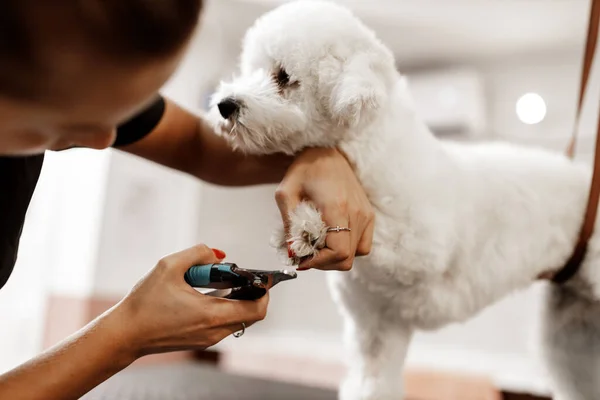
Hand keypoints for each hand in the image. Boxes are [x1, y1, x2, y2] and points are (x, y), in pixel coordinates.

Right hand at [109, 244, 267, 358]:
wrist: (125, 334)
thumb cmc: (144, 302)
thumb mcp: (169, 266)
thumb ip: (198, 253)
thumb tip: (218, 255)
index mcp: (211, 314)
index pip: (256, 309)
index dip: (265, 292)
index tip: (261, 278)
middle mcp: (214, 331)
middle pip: (251, 315)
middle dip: (250, 293)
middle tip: (238, 276)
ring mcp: (208, 339)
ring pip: (237, 319)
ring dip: (236, 299)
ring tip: (217, 282)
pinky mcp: (200, 341)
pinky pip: (223, 324)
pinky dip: (224, 308)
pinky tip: (206, 293)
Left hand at [275, 147, 373, 270]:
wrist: (327, 150)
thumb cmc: (305, 168)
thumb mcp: (286, 194)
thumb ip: (288, 225)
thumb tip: (292, 252)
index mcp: (337, 207)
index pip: (339, 252)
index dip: (319, 263)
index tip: (301, 260)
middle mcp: (357, 213)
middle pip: (347, 258)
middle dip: (324, 263)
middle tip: (306, 255)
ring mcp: (366, 214)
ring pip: (356, 254)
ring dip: (335, 257)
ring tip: (318, 247)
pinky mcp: (368, 214)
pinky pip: (364, 245)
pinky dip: (349, 249)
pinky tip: (332, 240)